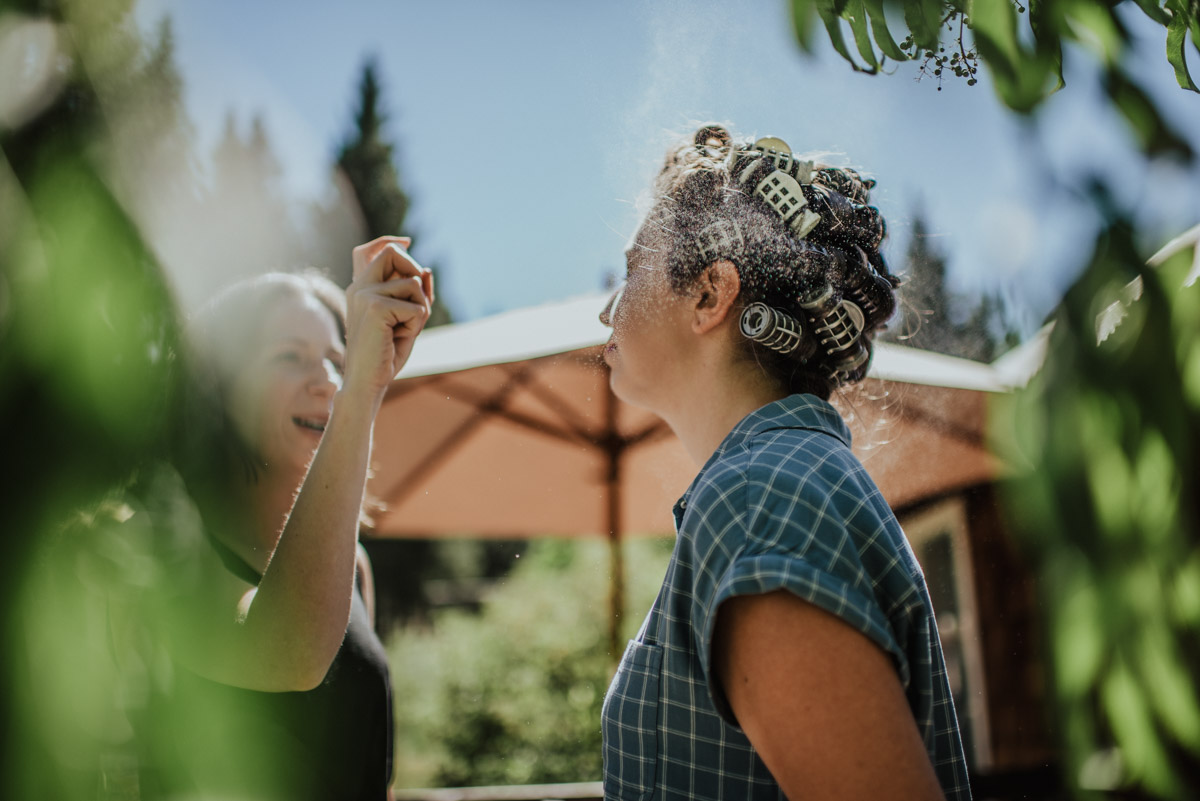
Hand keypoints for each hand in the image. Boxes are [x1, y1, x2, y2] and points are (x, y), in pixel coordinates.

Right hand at [343, 236, 432, 402]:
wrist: (367, 381)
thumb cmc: (385, 354)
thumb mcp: (405, 320)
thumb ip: (415, 295)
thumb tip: (427, 270)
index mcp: (361, 288)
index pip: (372, 250)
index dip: (391, 241)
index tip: (407, 241)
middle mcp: (359, 287)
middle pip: (394, 254)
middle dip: (415, 274)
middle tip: (413, 306)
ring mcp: (365, 295)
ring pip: (414, 283)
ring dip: (419, 310)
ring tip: (401, 331)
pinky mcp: (375, 307)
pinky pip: (416, 306)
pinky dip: (416, 324)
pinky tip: (398, 338)